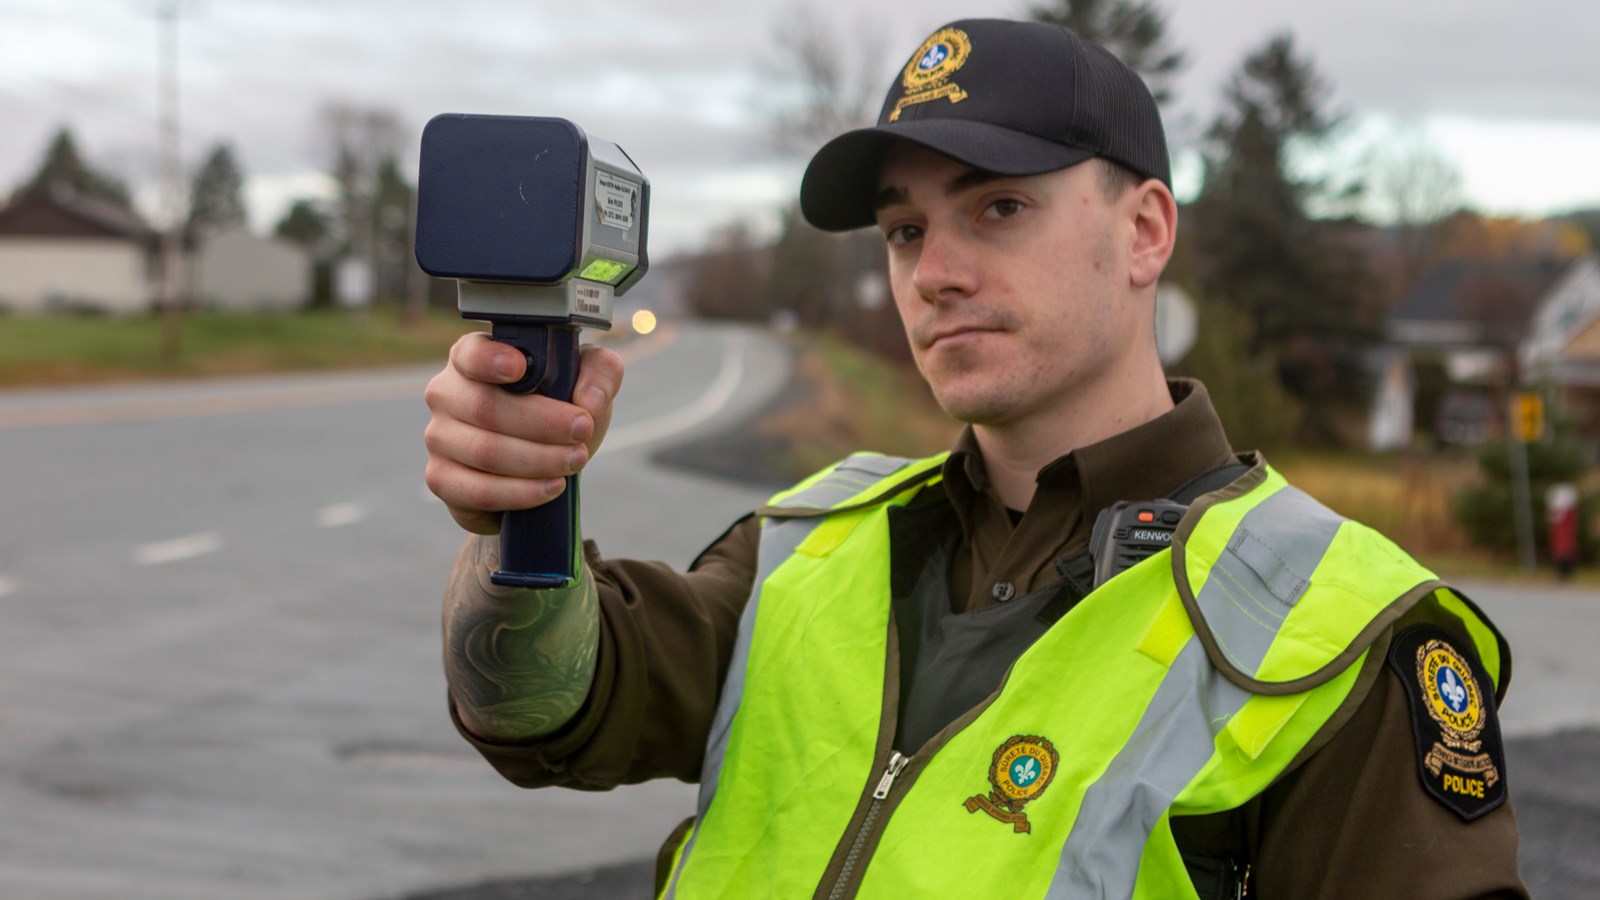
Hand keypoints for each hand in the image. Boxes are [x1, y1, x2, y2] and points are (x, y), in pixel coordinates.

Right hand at [424, 332, 624, 534]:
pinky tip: (551, 487)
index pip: (470, 353)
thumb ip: (600, 372)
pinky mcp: (442, 479)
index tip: (521, 368)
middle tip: (582, 430)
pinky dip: (520, 492)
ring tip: (576, 460)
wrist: (543, 466)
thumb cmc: (559, 412)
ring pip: (485, 452)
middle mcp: (447, 394)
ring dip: (538, 459)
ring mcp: (438, 438)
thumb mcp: (587, 384)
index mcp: (473, 358)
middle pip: (486, 408)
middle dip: (543, 422)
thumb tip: (588, 400)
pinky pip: (477, 491)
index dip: (491, 360)